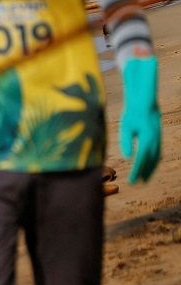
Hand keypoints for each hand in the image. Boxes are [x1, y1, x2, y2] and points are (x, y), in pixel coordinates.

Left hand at [120, 56, 160, 182]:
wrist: (144, 101)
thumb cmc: (132, 113)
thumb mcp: (126, 126)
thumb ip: (126, 142)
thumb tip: (127, 157)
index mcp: (146, 139)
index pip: (141, 160)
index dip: (137, 171)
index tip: (132, 181)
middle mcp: (154, 141)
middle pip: (150, 161)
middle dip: (144, 173)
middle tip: (138, 183)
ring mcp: (157, 138)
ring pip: (156, 157)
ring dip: (151, 168)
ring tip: (145, 177)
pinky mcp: (157, 135)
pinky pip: (157, 151)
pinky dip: (154, 160)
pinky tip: (150, 164)